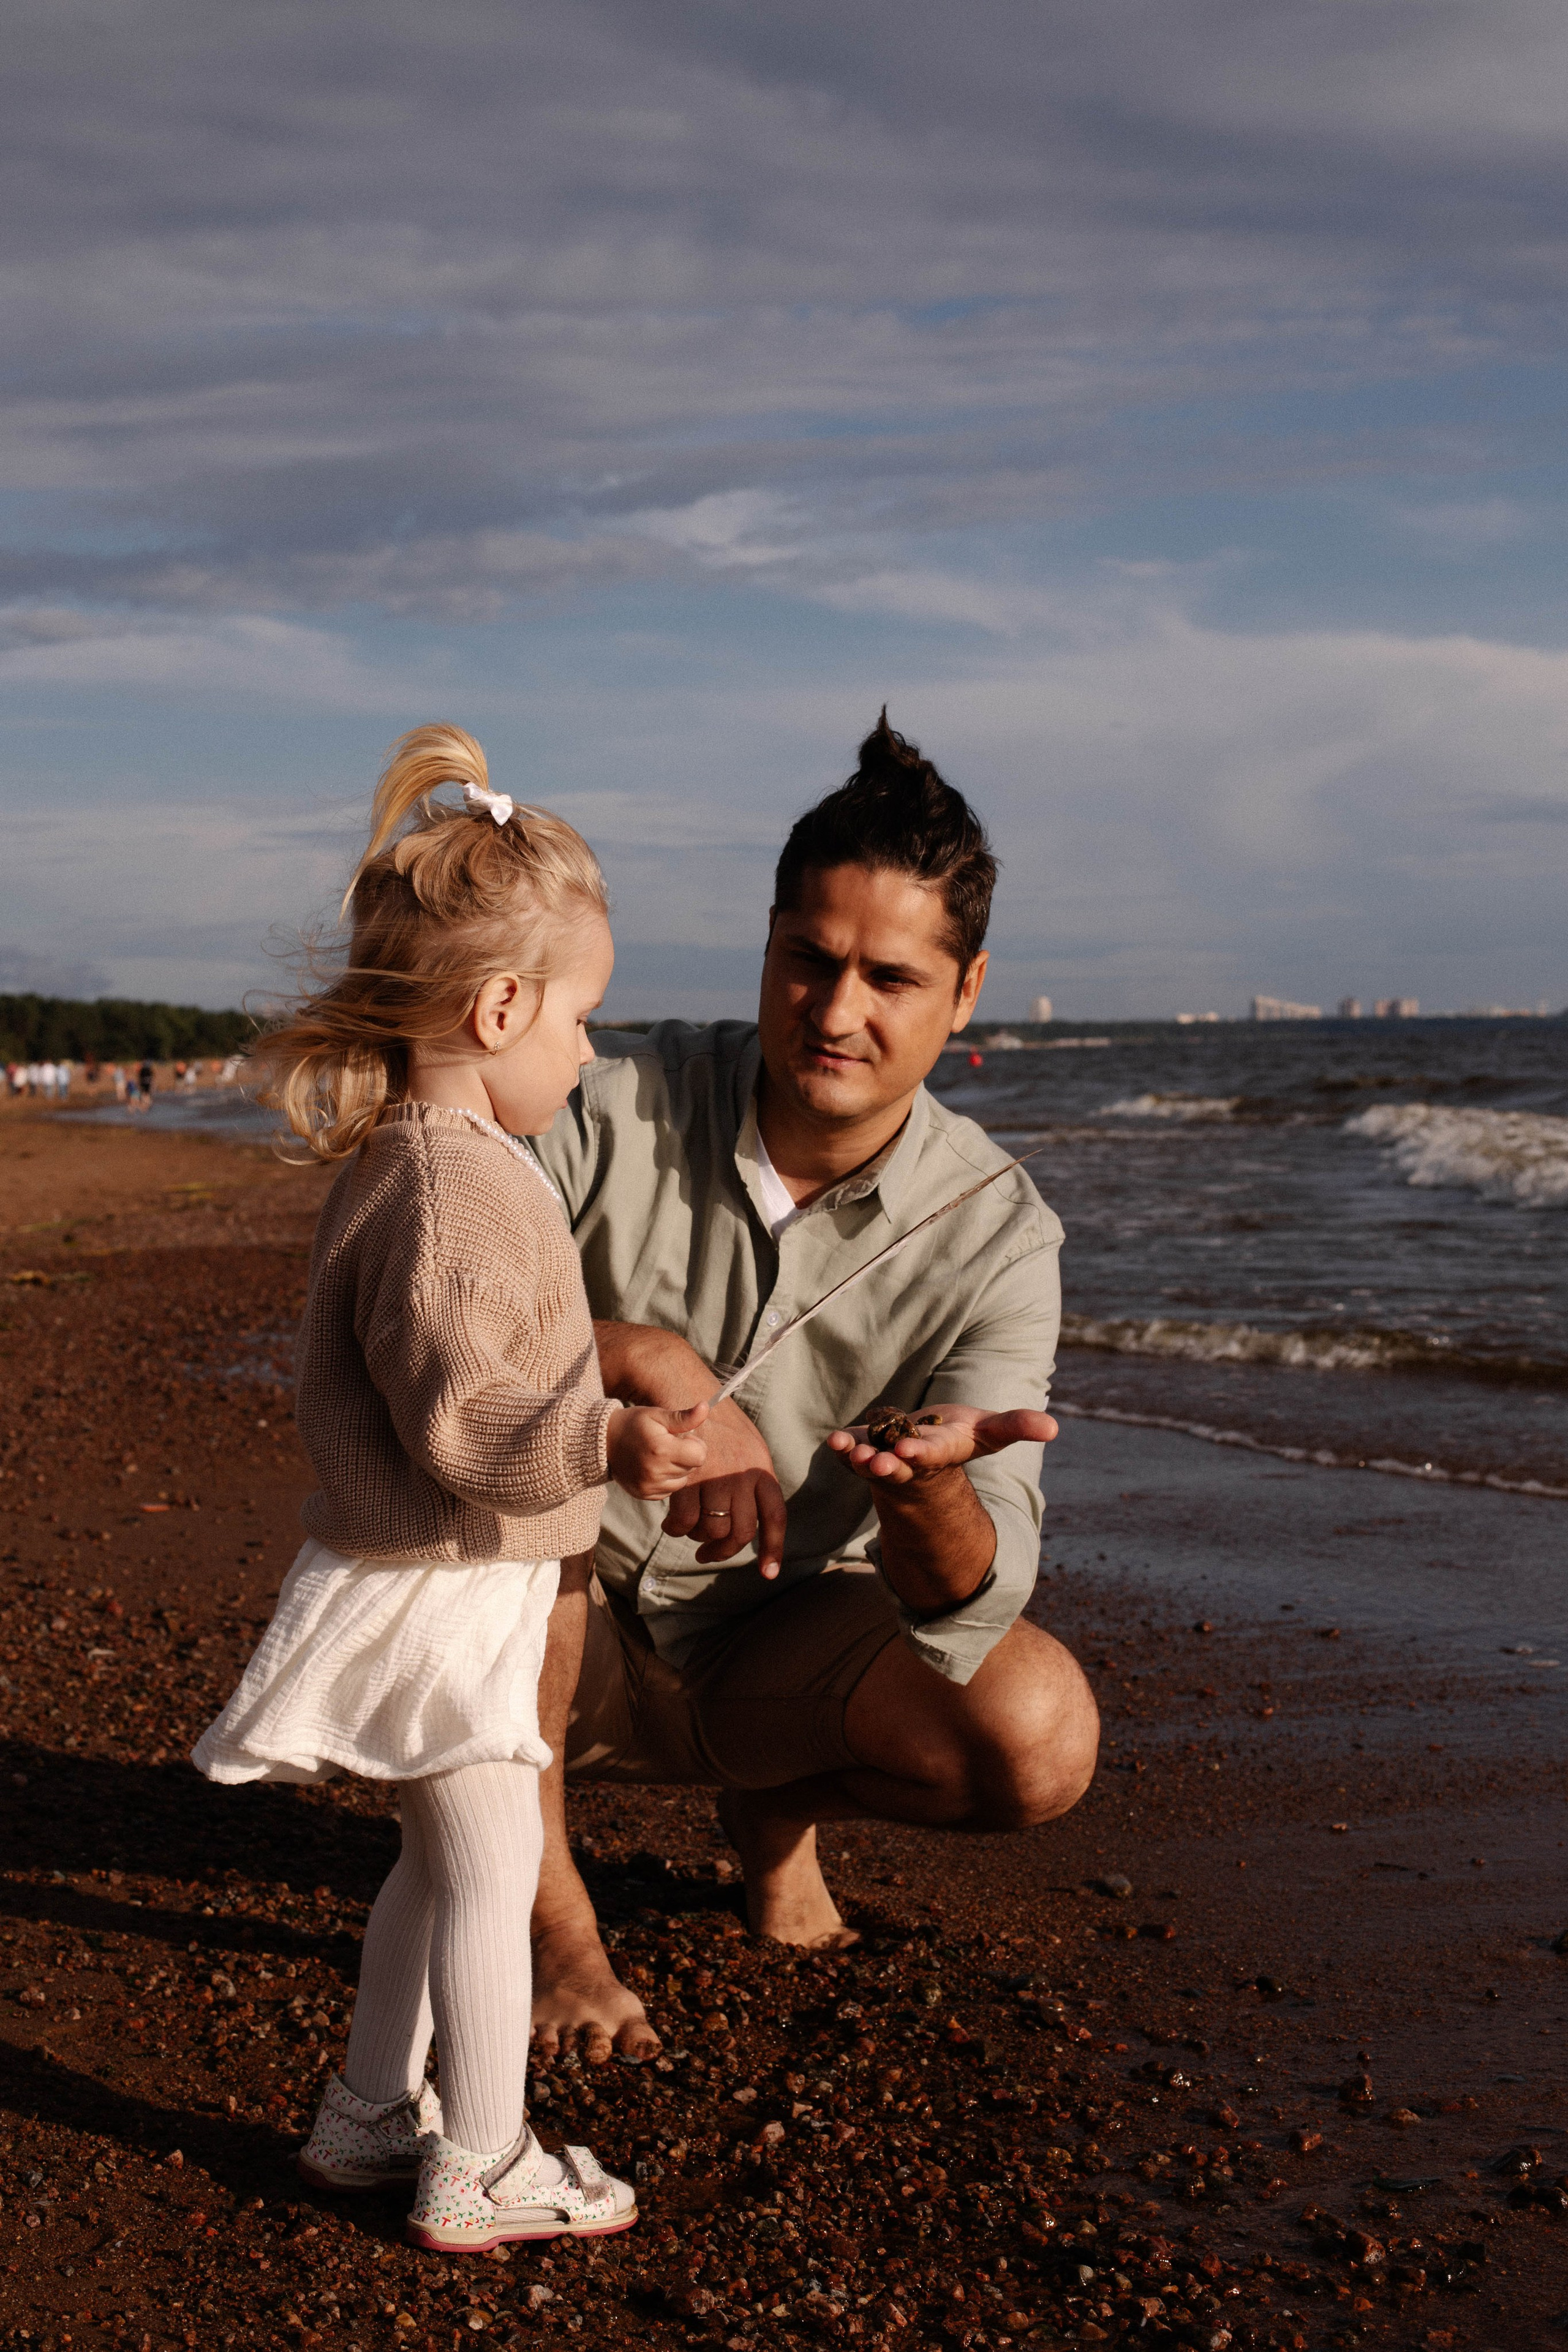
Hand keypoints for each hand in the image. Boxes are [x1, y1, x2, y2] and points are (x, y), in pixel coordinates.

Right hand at [606, 1401, 708, 1499]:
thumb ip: (684, 1417)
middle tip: (668, 1444)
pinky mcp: (644, 1495)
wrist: (602, 1442)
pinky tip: (653, 1467)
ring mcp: (649, 1486)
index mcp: (661, 1450)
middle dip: (686, 1456)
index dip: (695, 1444)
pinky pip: (669, 1491)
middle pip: (692, 1468)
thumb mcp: (657, 1415)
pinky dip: (666, 1480)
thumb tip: (706, 1407)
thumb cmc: (633, 1424)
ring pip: (683, 1481)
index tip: (682, 1437)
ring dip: (677, 1469)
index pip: (699, 1455)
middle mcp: (655, 1472)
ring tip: (660, 1456)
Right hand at [659, 1399, 786, 1578]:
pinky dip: (677, 1529)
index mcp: (762, 1470)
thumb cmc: (720, 1428)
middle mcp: (742, 1475)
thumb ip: (755, 1483)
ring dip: (699, 1538)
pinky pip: (684, 1521)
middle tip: (709, 1555)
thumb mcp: (750, 1449)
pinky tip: (672, 1525)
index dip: (773, 1549)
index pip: (774, 1518)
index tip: (768, 1573)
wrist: (688, 1395)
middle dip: (724, 1551)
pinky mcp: (688, 1478)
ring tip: (691, 1530)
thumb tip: (758, 1521)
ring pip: (712, 1529)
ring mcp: (715, 1477)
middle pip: (741, 1532)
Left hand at [827, 1403, 1057, 1489]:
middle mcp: (912, 1462)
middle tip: (875, 1462)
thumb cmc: (960, 1437)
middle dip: (886, 1465)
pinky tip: (834, 1440)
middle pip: (897, 1466)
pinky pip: (850, 1452)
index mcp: (942, 1453)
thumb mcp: (990, 1432)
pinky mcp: (864, 1450)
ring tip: (847, 1449)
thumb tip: (1053, 1428)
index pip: (931, 1454)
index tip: (908, 1451)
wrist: (926, 1455)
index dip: (920, 1453)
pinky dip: (842, 1447)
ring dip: (858, 1459)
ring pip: (869, 1463)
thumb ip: (1016, 1426)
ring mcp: (885, 1459)